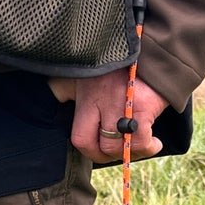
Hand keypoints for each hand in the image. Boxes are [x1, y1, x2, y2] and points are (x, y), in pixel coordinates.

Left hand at [49, 70, 168, 164]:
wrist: (150, 49)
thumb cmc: (115, 66)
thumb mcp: (83, 73)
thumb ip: (63, 87)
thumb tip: (50, 96)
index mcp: (87, 95)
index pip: (81, 139)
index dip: (91, 151)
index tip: (100, 150)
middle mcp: (104, 99)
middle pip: (103, 147)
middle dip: (113, 154)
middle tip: (120, 149)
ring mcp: (125, 102)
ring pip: (122, 147)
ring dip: (132, 152)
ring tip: (138, 145)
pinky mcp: (146, 104)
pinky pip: (142, 139)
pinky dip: (149, 147)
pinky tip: (154, 142)